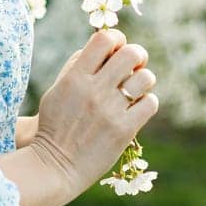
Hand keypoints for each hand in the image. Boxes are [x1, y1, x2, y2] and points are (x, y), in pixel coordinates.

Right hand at [29, 28, 158, 205]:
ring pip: (145, 78)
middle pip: (131, 54)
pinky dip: (147, 103)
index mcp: (74, 77)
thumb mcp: (56, 90)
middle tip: (134, 66)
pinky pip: (150, 103)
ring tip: (135, 90)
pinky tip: (136, 109)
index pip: (104, 39)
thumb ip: (77, 67)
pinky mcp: (124, 130)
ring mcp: (110, 110)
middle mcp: (93, 90)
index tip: (116, 48)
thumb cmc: (55, 126)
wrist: (55, 167)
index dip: (116, 38)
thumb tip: (104, 47)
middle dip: (137, 55)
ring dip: (143, 81)